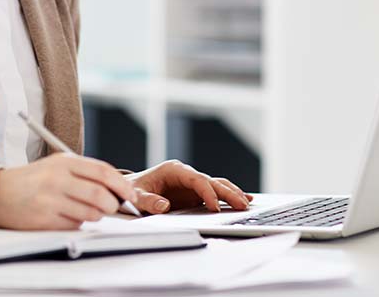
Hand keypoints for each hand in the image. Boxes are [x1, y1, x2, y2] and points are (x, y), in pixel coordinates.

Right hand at [0, 153, 138, 229]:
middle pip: (100, 195)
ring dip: (96, 216)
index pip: (102, 172)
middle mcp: (57, 179)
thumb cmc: (34, 179)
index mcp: (63, 162)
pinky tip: (66, 215)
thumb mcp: (57, 166)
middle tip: (112, 207)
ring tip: (86, 210)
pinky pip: (74, 225)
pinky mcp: (44, 220)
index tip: (131, 196)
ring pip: (91, 214)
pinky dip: (78, 223)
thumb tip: (118, 190)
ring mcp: (50, 200)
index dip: (122, 185)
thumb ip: (86, 173)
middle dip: (113, 205)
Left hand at [127, 160, 252, 214]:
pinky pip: (215, 192)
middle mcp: (186, 174)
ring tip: (247, 203)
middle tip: (242, 205)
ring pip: (217, 185)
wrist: (131, 190)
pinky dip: (229, 196)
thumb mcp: (137, 196)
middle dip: (227, 192)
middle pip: (211, 181)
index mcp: (174, 170)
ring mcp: (192, 183)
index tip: (215, 207)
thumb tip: (164, 206)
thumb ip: (149, 201)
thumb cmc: (134, 190)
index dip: (207, 192)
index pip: (196, 179)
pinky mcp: (195, 193)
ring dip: (232, 193)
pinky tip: (245, 199)